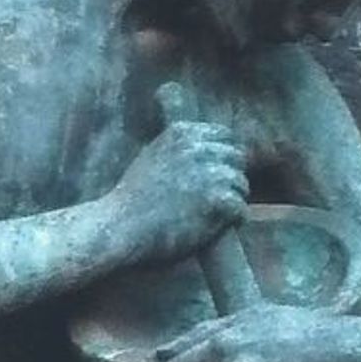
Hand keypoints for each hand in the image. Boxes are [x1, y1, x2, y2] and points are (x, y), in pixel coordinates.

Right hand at [112, 120, 248, 262]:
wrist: (119, 226)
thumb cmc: (131, 199)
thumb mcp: (152, 155)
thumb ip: (178, 148)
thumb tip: (205, 147)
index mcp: (182, 133)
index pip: (224, 136)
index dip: (223, 158)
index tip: (216, 176)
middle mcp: (199, 147)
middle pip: (238, 157)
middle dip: (230, 177)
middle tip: (217, 199)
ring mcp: (210, 173)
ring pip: (241, 184)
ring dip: (232, 200)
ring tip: (214, 216)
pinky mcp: (218, 199)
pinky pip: (240, 209)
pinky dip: (232, 221)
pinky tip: (218, 228)